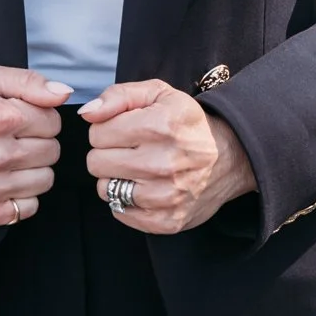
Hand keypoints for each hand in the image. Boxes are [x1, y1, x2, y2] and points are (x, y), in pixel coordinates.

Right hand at [0, 64, 68, 225]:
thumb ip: (29, 81)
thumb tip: (63, 93)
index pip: (53, 122)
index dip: (40, 117)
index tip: (21, 118)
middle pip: (52, 151)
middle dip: (38, 142)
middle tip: (14, 138)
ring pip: (45, 180)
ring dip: (32, 169)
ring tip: (9, 159)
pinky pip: (28, 207)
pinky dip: (21, 195)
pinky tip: (4, 180)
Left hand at [80, 78, 256, 234]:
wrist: (228, 157)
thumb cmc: (185, 123)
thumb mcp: (158, 93)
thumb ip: (118, 95)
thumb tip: (87, 112)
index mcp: (160, 125)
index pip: (97, 133)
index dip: (105, 129)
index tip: (122, 130)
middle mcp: (164, 162)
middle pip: (96, 162)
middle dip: (106, 153)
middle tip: (127, 149)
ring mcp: (167, 196)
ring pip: (105, 189)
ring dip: (114, 178)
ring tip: (135, 168)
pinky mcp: (168, 221)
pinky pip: (120, 213)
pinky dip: (125, 201)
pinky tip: (142, 187)